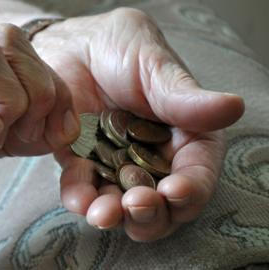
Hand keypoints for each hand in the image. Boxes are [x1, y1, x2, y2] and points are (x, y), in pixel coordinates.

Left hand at [32, 8, 244, 240]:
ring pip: (121, 207)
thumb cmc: (123, 49)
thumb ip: (184, 96)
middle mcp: (153, 160)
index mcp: (184, 137)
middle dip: (151, 213)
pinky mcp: (81, 164)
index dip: (190, 190)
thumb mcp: (154, 66)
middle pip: (161, 204)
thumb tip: (232, 107)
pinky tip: (79, 200)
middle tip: (136, 204)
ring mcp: (115, 166)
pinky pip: (82, 189)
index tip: (174, 192)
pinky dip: (81, 199)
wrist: (75, 45)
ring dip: (115, 216)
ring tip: (103, 213)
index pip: (196, 174)